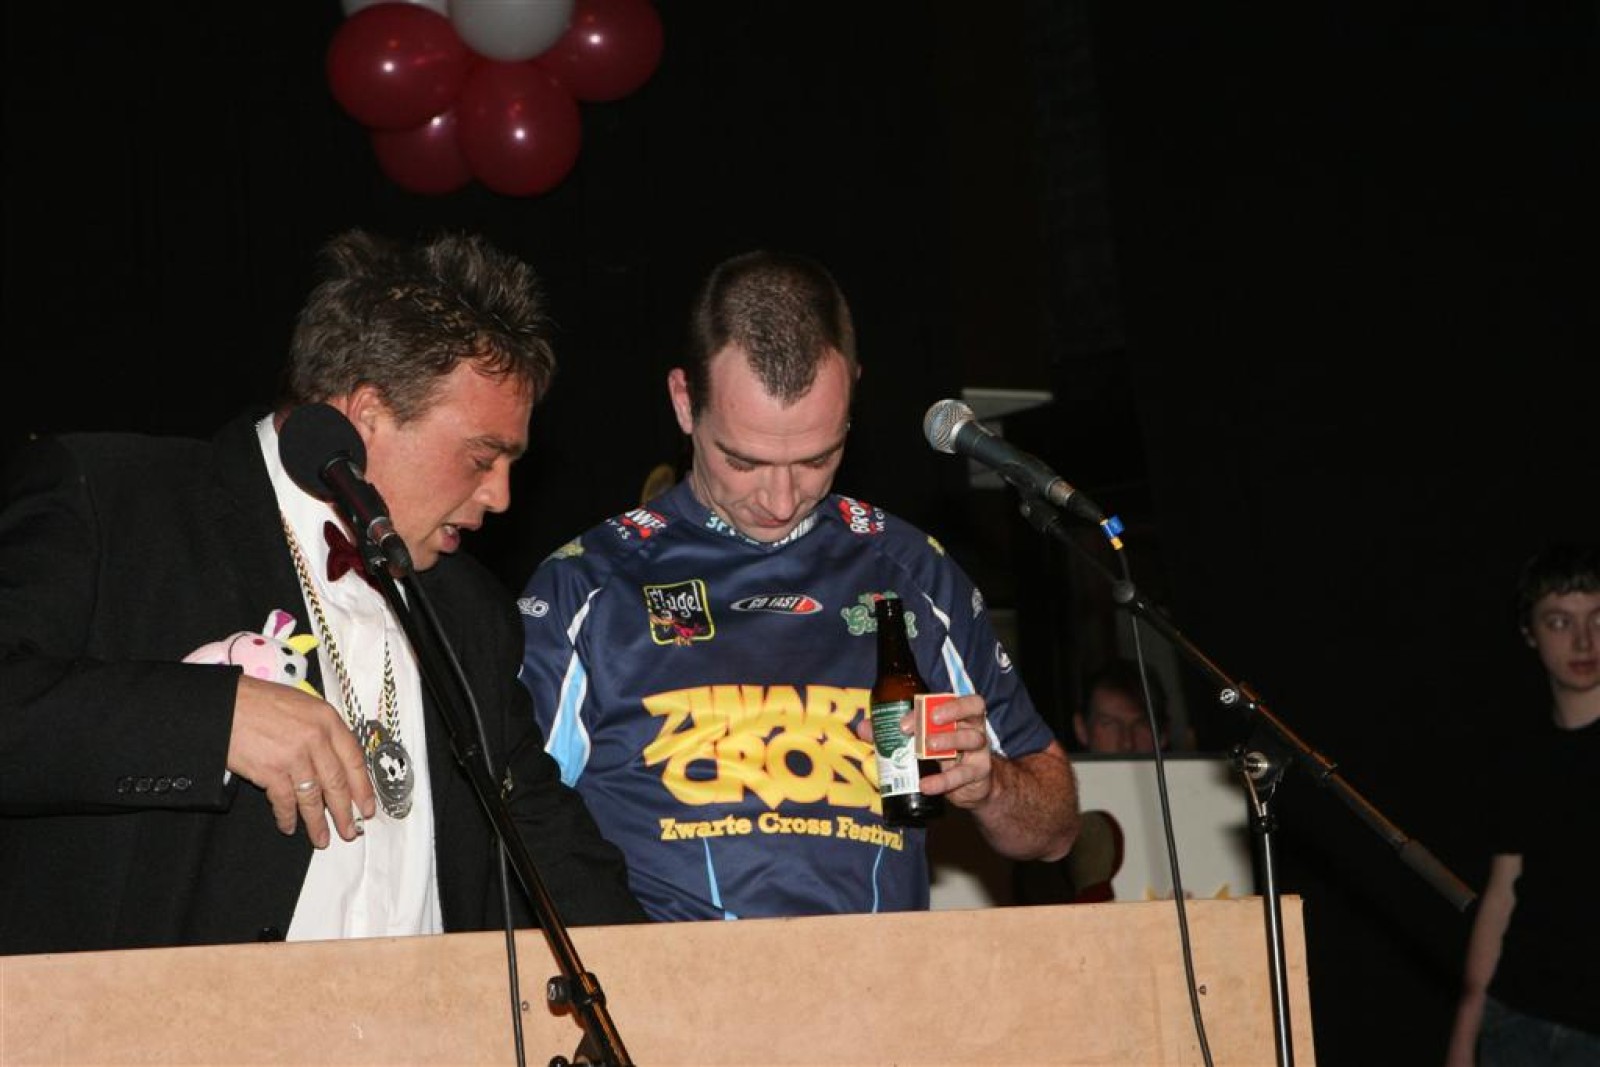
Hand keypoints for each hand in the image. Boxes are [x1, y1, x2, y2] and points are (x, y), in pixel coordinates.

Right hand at [227, 675, 375, 847]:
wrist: (223, 705)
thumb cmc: (259, 702)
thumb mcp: (302, 705)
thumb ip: (322, 730)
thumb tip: (337, 760)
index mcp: (327, 719)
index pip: (355, 759)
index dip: (363, 787)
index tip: (367, 806)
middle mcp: (315, 738)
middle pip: (337, 783)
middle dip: (345, 812)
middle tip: (350, 831)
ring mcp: (294, 756)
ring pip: (313, 797)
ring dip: (317, 822)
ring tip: (322, 838)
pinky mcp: (270, 771)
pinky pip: (285, 801)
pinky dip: (287, 817)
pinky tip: (288, 825)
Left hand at [855, 693, 994, 808]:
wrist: (968, 787)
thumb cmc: (941, 756)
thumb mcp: (919, 743)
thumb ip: (891, 734)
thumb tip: (864, 728)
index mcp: (957, 713)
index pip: (950, 698)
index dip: (929, 704)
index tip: (903, 724)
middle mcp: (972, 726)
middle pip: (971, 708)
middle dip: (948, 712)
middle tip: (923, 725)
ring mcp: (979, 749)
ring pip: (972, 738)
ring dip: (949, 740)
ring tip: (927, 748)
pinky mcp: (980, 772)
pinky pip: (964, 774)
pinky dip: (944, 781)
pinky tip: (926, 785)